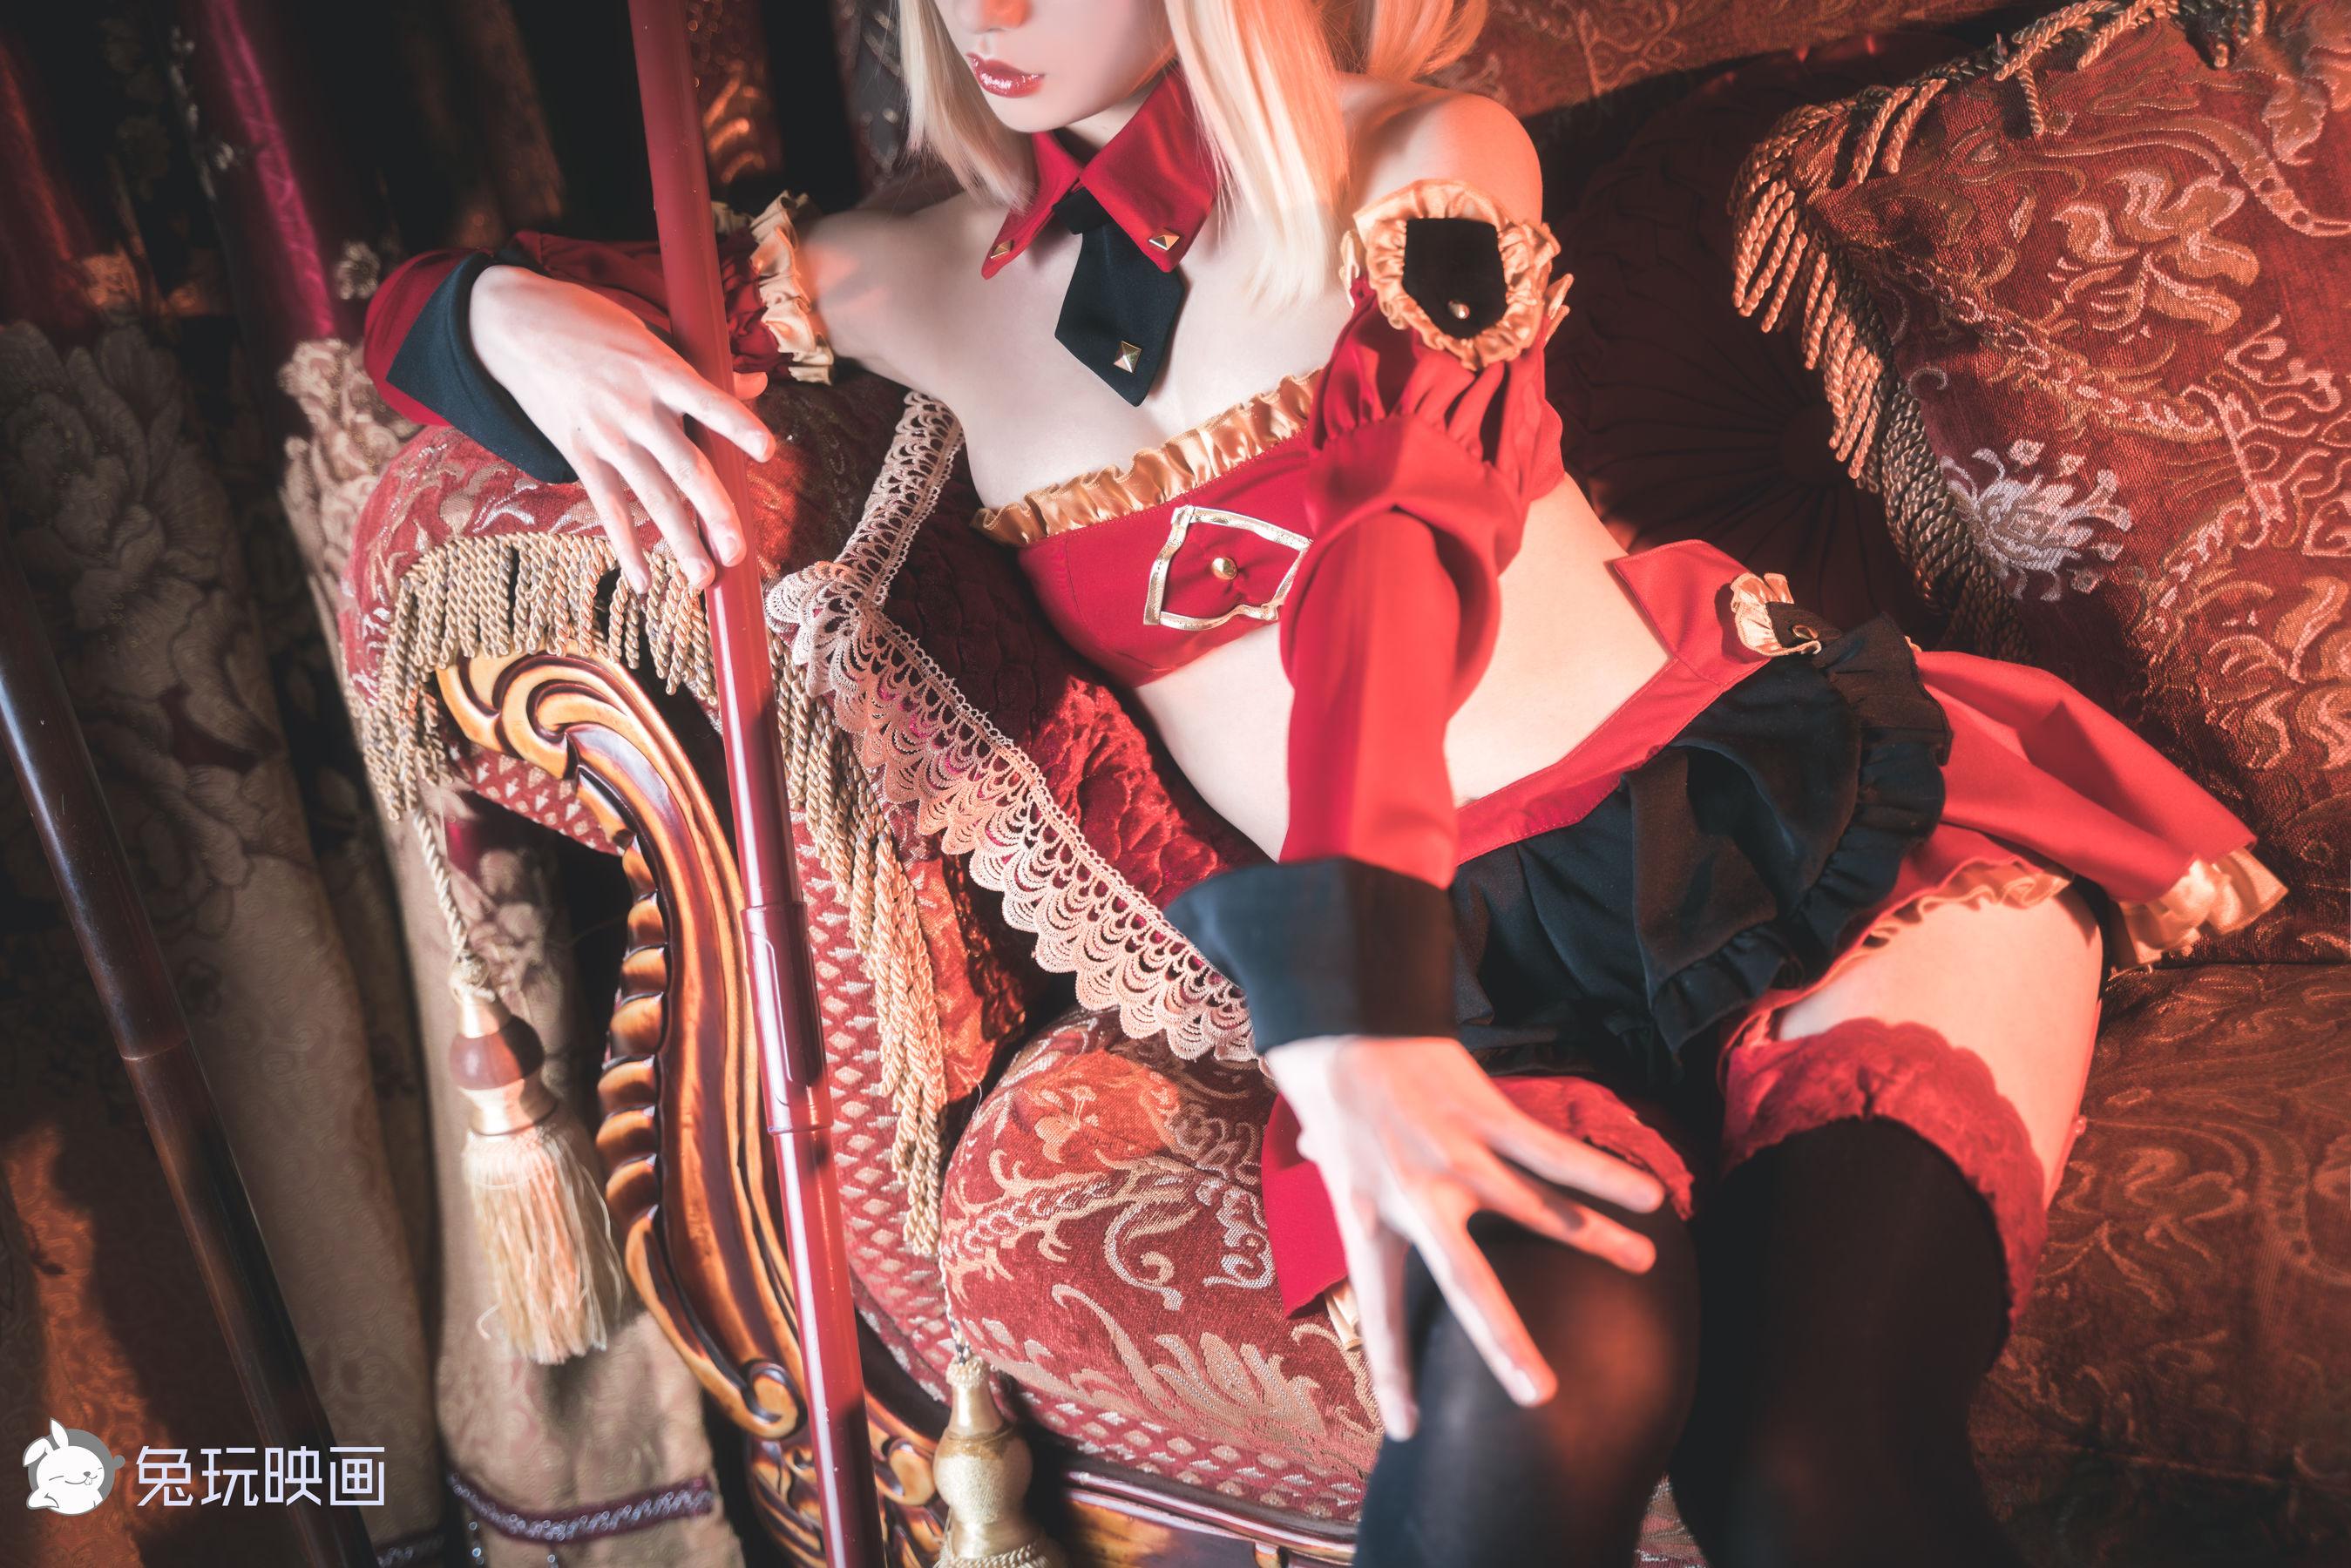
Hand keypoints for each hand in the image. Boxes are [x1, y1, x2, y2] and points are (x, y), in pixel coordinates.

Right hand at [469, 264, 776, 593]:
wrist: (515, 326)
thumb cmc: (592, 326)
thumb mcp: (650, 334)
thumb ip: (703, 369)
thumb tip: (755, 383)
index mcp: (660, 370)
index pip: (707, 401)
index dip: (737, 424)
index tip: (766, 450)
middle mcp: (636, 409)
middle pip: (683, 466)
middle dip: (713, 512)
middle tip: (737, 552)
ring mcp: (607, 436)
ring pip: (650, 495)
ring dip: (678, 541)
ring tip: (703, 579)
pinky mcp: (580, 454)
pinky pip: (608, 507)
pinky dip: (625, 545)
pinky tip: (643, 581)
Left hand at [1262, 1035, 1665, 1439]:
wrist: (1345, 1012)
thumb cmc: (1330, 1077)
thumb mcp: (1321, 1136)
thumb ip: (1330, 1162)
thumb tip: (1317, 1157)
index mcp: (1366, 1215)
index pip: (1378, 1309)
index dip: (1392, 1370)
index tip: (1409, 1431)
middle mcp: (1413, 1196)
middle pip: (1465, 1283)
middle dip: (1504, 1342)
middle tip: (1540, 1396)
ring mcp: (1454, 1155)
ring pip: (1535, 1208)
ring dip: (1594, 1237)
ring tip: (1644, 1263)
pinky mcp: (1485, 1115)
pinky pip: (1551, 1150)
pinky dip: (1601, 1172)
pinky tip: (1647, 1194)